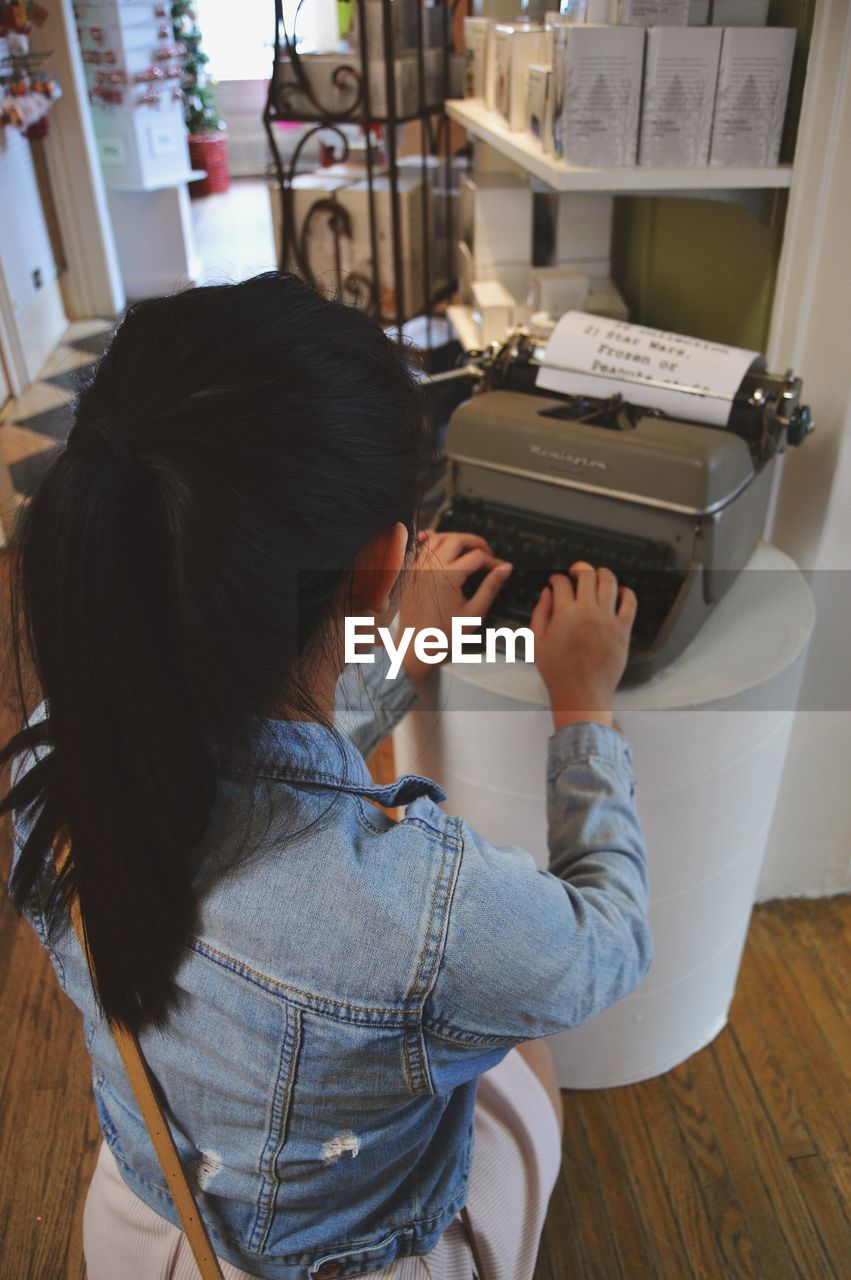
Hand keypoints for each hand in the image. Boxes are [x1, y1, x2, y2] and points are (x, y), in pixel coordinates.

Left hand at [398, 530, 512, 678]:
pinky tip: (437, 537)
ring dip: (456, 538)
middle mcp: (431, 567)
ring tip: (469, 547)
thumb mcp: (474, 612)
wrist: (416, 645)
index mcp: (448, 576)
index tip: (500, 568)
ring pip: (438, 538)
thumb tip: (505, 568)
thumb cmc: (443, 634)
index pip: (477, 557)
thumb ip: (491, 587)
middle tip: (488, 552)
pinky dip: (429, 538)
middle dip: (477, 542)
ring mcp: (418, 567)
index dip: (493, 560)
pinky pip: (419, 546)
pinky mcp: (411, 571)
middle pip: (458, 539)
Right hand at [531, 562, 636, 730]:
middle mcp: (588, 612)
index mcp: (565, 614)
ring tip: (598, 575)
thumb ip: (541, 613)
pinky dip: (626, 592)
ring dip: (602, 573)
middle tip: (576, 571)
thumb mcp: (537, 641)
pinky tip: (619, 592)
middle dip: (579, 568)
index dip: (557, 579)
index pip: (562, 584)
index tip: (556, 582)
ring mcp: (608, 619)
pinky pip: (630, 602)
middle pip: (587, 575)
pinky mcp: (623, 630)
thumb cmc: (558, 672)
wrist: (581, 692)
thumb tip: (547, 593)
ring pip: (609, 582)